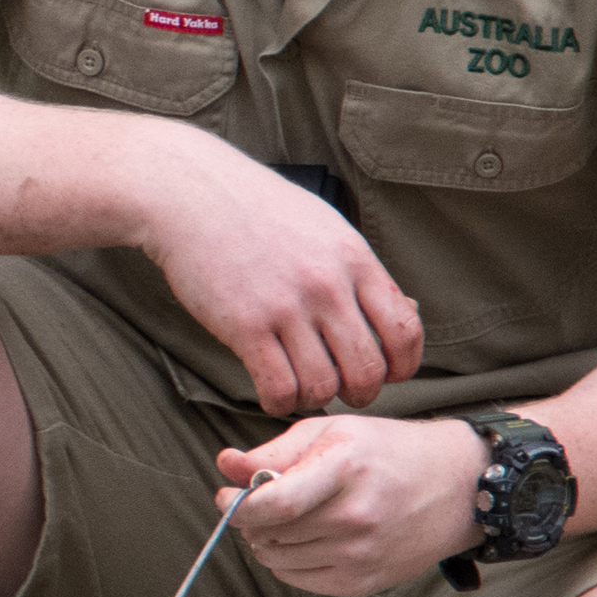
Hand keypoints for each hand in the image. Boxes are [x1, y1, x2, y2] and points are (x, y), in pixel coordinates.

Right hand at [141, 154, 423, 413]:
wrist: (191, 195)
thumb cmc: (258, 210)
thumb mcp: (327, 227)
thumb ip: (361, 271)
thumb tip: (405, 310)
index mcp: (354, 259)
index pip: (404, 331)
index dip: (402, 366)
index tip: (386, 373)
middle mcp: (327, 286)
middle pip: (368, 370)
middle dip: (361, 392)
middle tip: (342, 388)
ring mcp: (286, 307)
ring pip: (324, 386)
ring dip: (315, 397)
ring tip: (302, 387)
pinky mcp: (244, 326)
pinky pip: (278, 388)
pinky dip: (279, 401)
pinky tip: (272, 390)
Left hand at [216, 417, 481, 596]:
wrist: (459, 487)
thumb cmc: (390, 451)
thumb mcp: (333, 432)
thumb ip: (274, 452)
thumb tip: (225, 465)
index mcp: (345, 469)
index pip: (274, 503)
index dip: (239, 505)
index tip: (227, 497)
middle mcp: (355, 517)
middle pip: (270, 533)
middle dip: (252, 519)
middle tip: (263, 504)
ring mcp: (362, 554)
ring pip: (277, 560)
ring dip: (267, 541)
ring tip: (287, 519)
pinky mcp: (365, 582)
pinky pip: (299, 580)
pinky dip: (288, 563)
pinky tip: (306, 539)